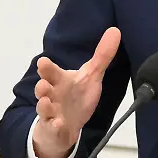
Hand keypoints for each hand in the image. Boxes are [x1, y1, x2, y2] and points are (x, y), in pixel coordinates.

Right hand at [31, 27, 120, 157]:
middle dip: (42, 85)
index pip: (51, 71)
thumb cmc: (76, 97)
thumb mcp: (91, 76)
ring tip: (45, 101)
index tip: (43, 62)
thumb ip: (102, 55)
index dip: (47, 67)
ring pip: (43, 108)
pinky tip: (58, 124)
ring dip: (43, 105)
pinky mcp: (53, 128)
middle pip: (43, 88)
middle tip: (44, 83)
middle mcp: (52, 94)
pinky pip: (52, 127)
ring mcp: (51, 112)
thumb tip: (115, 30)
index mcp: (60, 80)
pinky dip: (54, 125)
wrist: (65, 126)